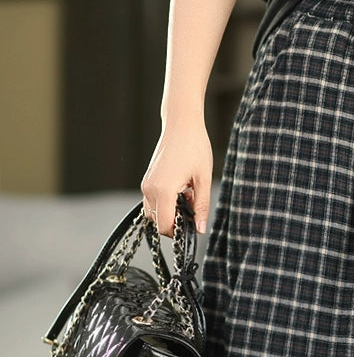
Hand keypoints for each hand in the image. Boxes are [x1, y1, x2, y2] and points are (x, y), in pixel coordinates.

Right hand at [140, 121, 212, 235]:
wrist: (181, 124)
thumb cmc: (195, 148)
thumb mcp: (204, 180)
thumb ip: (201, 207)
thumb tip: (200, 230)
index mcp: (163, 190)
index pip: (165, 226)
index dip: (179, 232)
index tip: (194, 225)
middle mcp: (149, 189)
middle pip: (158, 222)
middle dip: (176, 222)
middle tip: (194, 208)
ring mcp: (146, 184)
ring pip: (154, 213)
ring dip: (171, 213)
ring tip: (188, 196)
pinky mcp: (147, 180)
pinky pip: (153, 202)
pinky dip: (166, 204)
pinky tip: (182, 191)